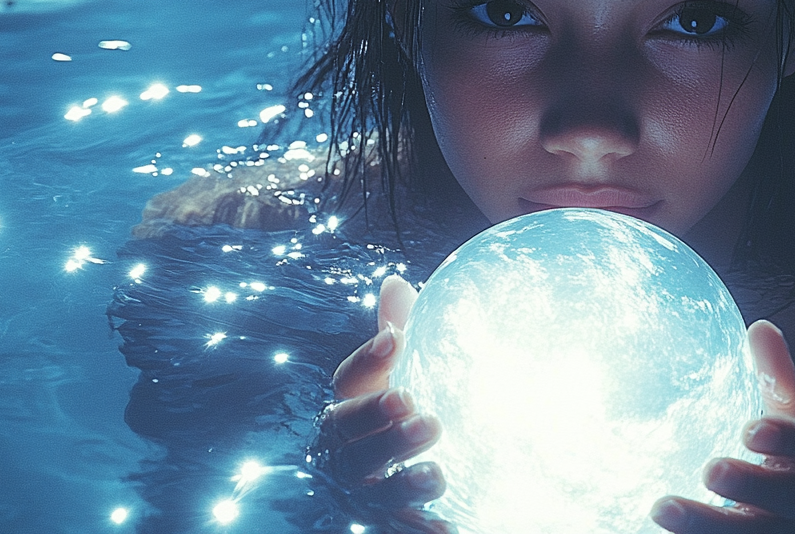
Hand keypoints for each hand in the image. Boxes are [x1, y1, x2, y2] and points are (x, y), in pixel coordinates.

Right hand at [315, 275, 452, 533]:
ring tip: (436, 474)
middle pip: (349, 439)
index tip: (397, 339)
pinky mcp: (389, 521)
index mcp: (354, 402)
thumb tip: (395, 284)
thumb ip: (404, 331)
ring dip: (401, 482)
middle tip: (424, 415)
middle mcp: (349, 448)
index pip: (349, 379)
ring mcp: (366, 490)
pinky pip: (397, 529)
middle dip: (380, 425)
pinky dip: (417, 530)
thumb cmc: (415, 404)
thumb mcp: (411, 368)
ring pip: (371, 489)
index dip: (369, 358)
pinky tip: (446, 528)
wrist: (436, 466)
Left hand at [650, 320, 794, 532]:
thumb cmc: (789, 455)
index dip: (789, 440)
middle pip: (793, 498)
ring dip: (710, 525)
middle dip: (754, 485)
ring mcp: (789, 533)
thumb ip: (776, 377)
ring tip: (661, 508)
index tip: (750, 430)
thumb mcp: (787, 417)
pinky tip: (659, 533)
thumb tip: (760, 328)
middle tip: (711, 470)